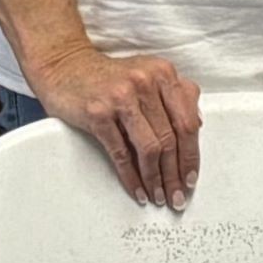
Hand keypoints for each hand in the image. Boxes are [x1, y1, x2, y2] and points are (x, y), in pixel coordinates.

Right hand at [27, 44, 202, 209]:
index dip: (191, 155)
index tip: (191, 177)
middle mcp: (145, 82)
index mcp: (163, 73)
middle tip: (176, 195)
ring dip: (155, 179)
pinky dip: (131, 177)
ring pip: (149, 148)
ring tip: (158, 196)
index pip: (187, 121)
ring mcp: (121, 97)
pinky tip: (137, 189)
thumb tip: (196, 126)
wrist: (65, 66)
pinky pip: (121, 154)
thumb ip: (174, 95)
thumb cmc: (108, 76)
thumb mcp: (147, 75)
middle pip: (170, 138)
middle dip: (175, 174)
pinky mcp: (98, 113)